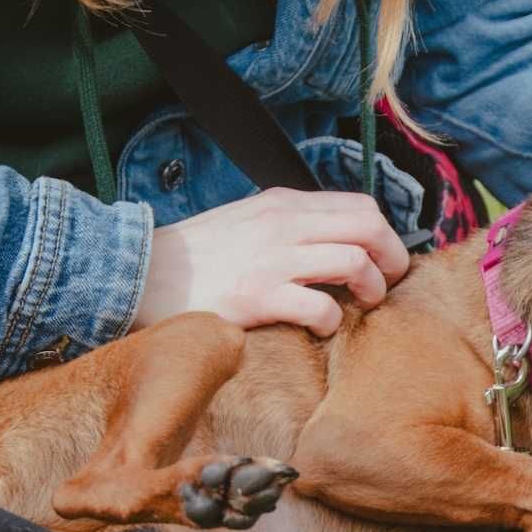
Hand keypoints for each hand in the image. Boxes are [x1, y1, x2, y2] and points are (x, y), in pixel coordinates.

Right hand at [133, 189, 410, 335]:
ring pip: (355, 261)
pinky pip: (320, 306)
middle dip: (392, 261)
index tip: (384, 264)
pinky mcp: (255, 296)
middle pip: (370, 228)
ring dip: (370, 290)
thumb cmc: (199, 260)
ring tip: (359, 307)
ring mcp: (270, 259)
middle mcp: (282, 223)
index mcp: (284, 204)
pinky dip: (331, 321)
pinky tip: (320, 327)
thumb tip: (339, 243)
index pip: (362, 207)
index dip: (386, 238)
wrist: (139, 276)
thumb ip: (292, 226)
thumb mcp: (250, 223)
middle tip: (386, 288)